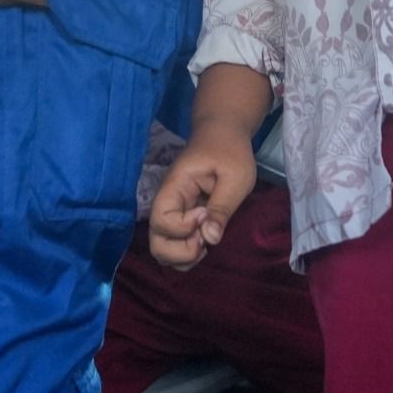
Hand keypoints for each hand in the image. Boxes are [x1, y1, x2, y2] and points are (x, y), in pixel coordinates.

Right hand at [148, 123, 256, 271]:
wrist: (223, 135)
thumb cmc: (230, 151)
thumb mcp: (236, 177)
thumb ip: (222, 207)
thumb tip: (209, 239)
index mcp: (175, 187)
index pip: (162, 220)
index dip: (184, 227)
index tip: (206, 212)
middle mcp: (166, 203)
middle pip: (156, 242)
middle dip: (181, 252)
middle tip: (206, 239)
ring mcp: (172, 213)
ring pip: (162, 249)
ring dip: (183, 257)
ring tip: (206, 242)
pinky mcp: (180, 219)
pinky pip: (173, 246)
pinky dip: (187, 254)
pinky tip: (206, 240)